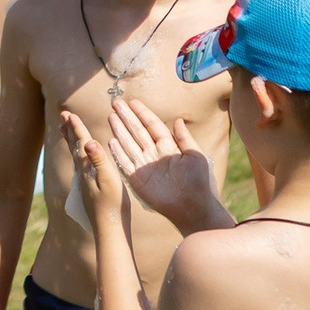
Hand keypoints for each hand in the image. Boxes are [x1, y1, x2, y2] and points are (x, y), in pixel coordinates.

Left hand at [62, 108, 123, 203]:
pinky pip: (79, 165)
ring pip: (75, 156)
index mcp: (88, 168)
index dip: (76, 128)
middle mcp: (82, 173)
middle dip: (69, 130)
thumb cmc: (113, 205)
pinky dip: (78, 155)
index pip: (81, 143)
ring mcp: (83, 181)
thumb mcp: (109, 180)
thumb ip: (100, 160)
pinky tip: (80, 159)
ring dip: (71, 141)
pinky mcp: (87, 189)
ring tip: (66, 130)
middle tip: (63, 116)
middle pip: (74, 147)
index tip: (69, 113)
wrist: (108, 229)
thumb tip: (89, 142)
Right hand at [108, 99, 226, 233]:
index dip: (142, 114)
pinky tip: (110, 141)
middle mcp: (154, 155)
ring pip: (129, 144)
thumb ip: (184, 138)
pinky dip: (118, 153)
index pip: (152, 126)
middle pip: (138, 132)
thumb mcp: (195, 155)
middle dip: (127, 118)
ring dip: (120, 131)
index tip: (132, 102)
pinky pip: (125, 164)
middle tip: (116, 103)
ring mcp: (145, 167)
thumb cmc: (199, 182)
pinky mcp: (137, 180)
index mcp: (168, 148)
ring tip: (111, 117)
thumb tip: (178, 120)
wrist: (194, 207)